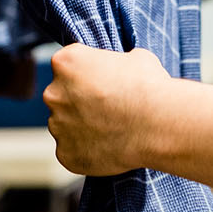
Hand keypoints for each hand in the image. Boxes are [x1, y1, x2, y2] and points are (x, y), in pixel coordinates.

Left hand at [44, 44, 170, 176]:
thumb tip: (117, 71)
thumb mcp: (135, 57)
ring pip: (65, 123)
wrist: (158, 125)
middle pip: (61, 94)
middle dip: (79, 99)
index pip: (67, 64)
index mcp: (66, 62)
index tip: (103, 79)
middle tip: (108, 105)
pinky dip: (87, 148)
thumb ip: (114, 63)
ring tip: (113, 126)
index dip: (87, 71)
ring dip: (83, 124)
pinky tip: (110, 143)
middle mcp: (54, 93)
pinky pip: (72, 149)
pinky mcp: (64, 153)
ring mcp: (57, 126)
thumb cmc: (148, 86)